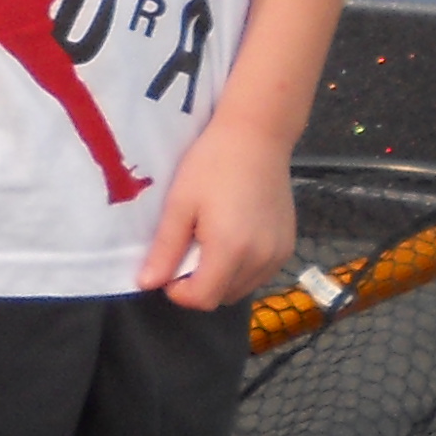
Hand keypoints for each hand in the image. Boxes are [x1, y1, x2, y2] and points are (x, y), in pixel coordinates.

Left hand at [136, 120, 295, 308]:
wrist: (257, 136)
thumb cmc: (211, 164)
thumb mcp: (180, 204)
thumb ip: (165, 249)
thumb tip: (147, 284)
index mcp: (230, 251)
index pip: (202, 299)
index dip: (178, 291)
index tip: (168, 266)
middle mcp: (260, 260)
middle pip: (222, 297)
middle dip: (198, 284)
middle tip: (187, 248)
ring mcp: (278, 255)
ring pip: (242, 288)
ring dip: (220, 278)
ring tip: (209, 240)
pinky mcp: (288, 246)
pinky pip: (259, 274)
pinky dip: (241, 268)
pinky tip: (232, 237)